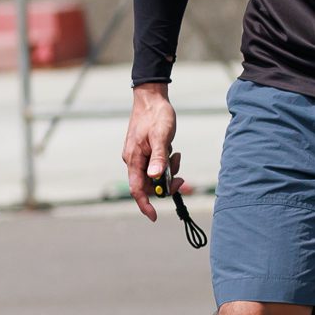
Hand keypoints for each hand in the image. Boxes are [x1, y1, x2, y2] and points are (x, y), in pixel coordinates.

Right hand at [123, 84, 190, 220]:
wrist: (151, 98)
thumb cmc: (156, 115)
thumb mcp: (161, 136)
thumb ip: (159, 157)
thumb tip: (155, 177)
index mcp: (133, 159)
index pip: (136, 189)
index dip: (144, 205)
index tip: (154, 217)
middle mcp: (133, 160)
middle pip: (148, 184)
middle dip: (165, 184)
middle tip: (181, 179)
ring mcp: (138, 155)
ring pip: (154, 174)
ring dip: (168, 171)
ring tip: (177, 156)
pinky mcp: (145, 150)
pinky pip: (156, 164)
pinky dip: (167, 162)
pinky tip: (173, 151)